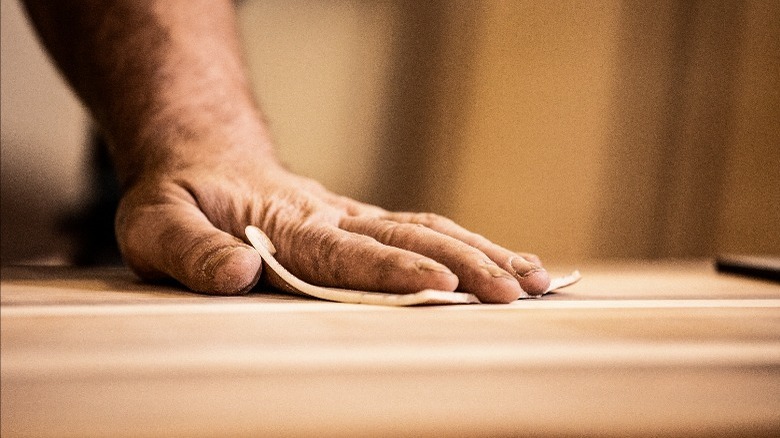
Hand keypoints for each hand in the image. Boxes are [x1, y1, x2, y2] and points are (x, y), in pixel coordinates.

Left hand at [115, 147, 549, 303]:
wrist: (203, 156)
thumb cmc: (180, 196)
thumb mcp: (156, 225)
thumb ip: (192, 252)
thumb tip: (238, 273)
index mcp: (288, 227)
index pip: (350, 253)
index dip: (395, 273)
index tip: (442, 289)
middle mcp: (333, 219)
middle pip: (411, 240)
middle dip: (467, 265)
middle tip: (518, 292)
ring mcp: (352, 217)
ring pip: (429, 230)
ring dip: (483, 253)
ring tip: (535, 277)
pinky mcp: (361, 221)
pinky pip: (422, 230)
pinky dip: (468, 246)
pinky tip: (502, 261)